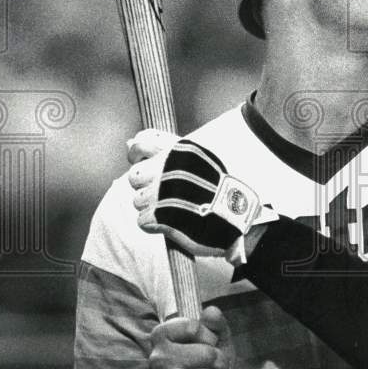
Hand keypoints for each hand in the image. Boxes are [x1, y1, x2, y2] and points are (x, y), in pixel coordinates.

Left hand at [128, 132, 276, 263]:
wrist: (238, 215)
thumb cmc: (224, 187)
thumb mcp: (200, 158)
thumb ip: (165, 148)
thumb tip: (129, 143)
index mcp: (177, 150)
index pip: (140, 144)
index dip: (138, 154)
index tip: (144, 162)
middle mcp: (165, 167)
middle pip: (135, 175)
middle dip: (146, 186)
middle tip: (166, 194)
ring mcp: (160, 192)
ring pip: (137, 200)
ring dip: (152, 207)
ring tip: (175, 210)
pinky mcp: (158, 215)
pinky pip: (143, 221)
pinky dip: (155, 225)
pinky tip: (172, 223)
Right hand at [149, 306, 236, 368]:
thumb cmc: (208, 365)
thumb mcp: (215, 339)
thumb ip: (215, 322)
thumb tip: (211, 312)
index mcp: (161, 335)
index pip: (193, 327)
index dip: (210, 336)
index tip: (209, 344)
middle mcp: (157, 358)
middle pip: (207, 353)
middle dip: (220, 361)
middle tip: (216, 367)